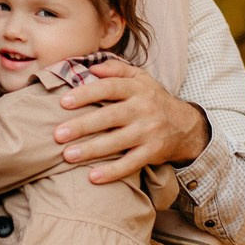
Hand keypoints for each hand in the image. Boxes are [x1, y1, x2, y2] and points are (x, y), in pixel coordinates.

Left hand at [54, 57, 210, 182]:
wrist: (186, 126)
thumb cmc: (153, 100)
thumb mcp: (141, 78)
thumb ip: (116, 69)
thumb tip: (91, 67)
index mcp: (137, 89)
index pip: (109, 88)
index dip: (86, 94)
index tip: (63, 102)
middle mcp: (143, 109)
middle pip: (109, 116)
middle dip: (82, 126)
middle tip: (58, 134)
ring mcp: (148, 132)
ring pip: (118, 142)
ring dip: (92, 150)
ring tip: (68, 156)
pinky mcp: (152, 152)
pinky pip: (131, 163)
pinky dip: (113, 172)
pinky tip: (93, 177)